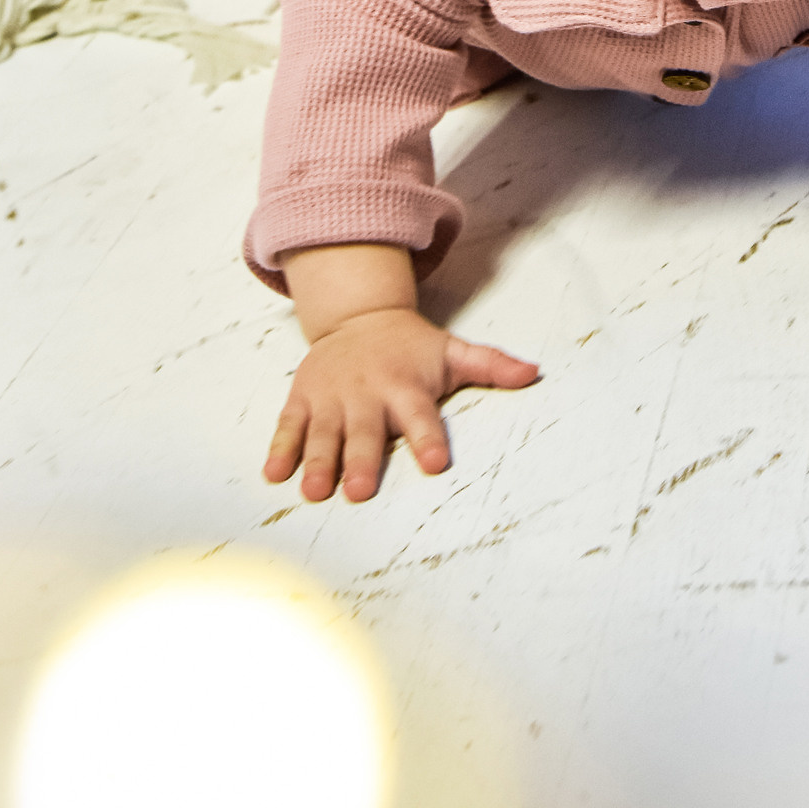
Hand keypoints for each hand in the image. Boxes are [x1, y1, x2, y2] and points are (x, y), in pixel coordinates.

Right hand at [264, 306, 539, 500]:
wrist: (357, 316)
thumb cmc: (411, 347)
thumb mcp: (452, 351)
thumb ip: (491, 365)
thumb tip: (535, 372)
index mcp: (406, 386)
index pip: (421, 415)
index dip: (428, 438)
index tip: (436, 462)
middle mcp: (368, 393)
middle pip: (367, 431)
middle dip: (363, 460)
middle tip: (361, 491)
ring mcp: (332, 397)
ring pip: (324, 433)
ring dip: (318, 461)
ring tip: (315, 490)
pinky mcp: (303, 399)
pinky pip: (288, 425)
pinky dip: (280, 449)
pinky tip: (274, 475)